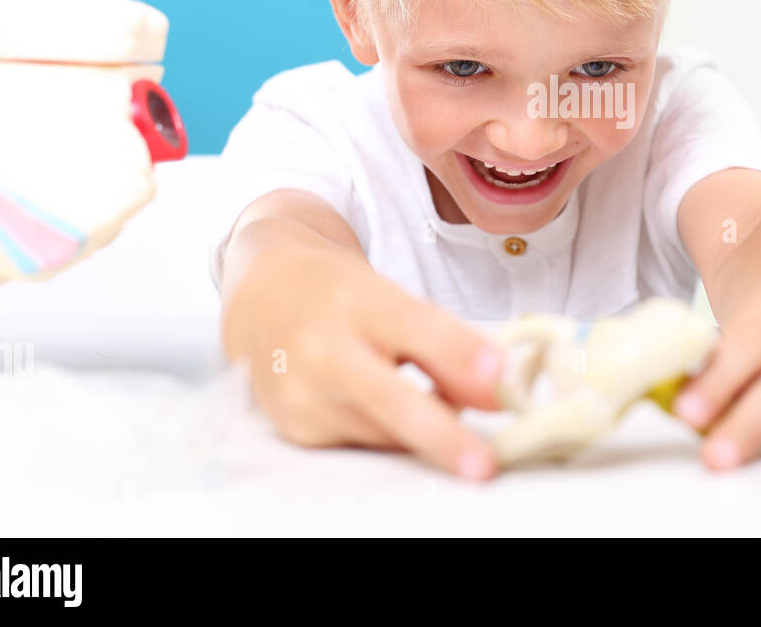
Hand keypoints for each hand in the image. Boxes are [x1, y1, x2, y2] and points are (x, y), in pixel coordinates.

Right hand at [223, 226, 505, 480]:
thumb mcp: (395, 299)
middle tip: (484, 464)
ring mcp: (305, 395)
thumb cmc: (343, 297)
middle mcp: (324, 349)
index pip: (413, 325)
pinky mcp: (297, 430)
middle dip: (440, 436)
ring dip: (427, 430)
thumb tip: (496, 395)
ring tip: (440, 403)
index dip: (457, 352)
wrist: (262, 299)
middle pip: (389, 399)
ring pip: (386, 431)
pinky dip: (393, 434)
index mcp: (358, 301)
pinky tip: (393, 410)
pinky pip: (365, 442)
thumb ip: (447, 342)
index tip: (498, 377)